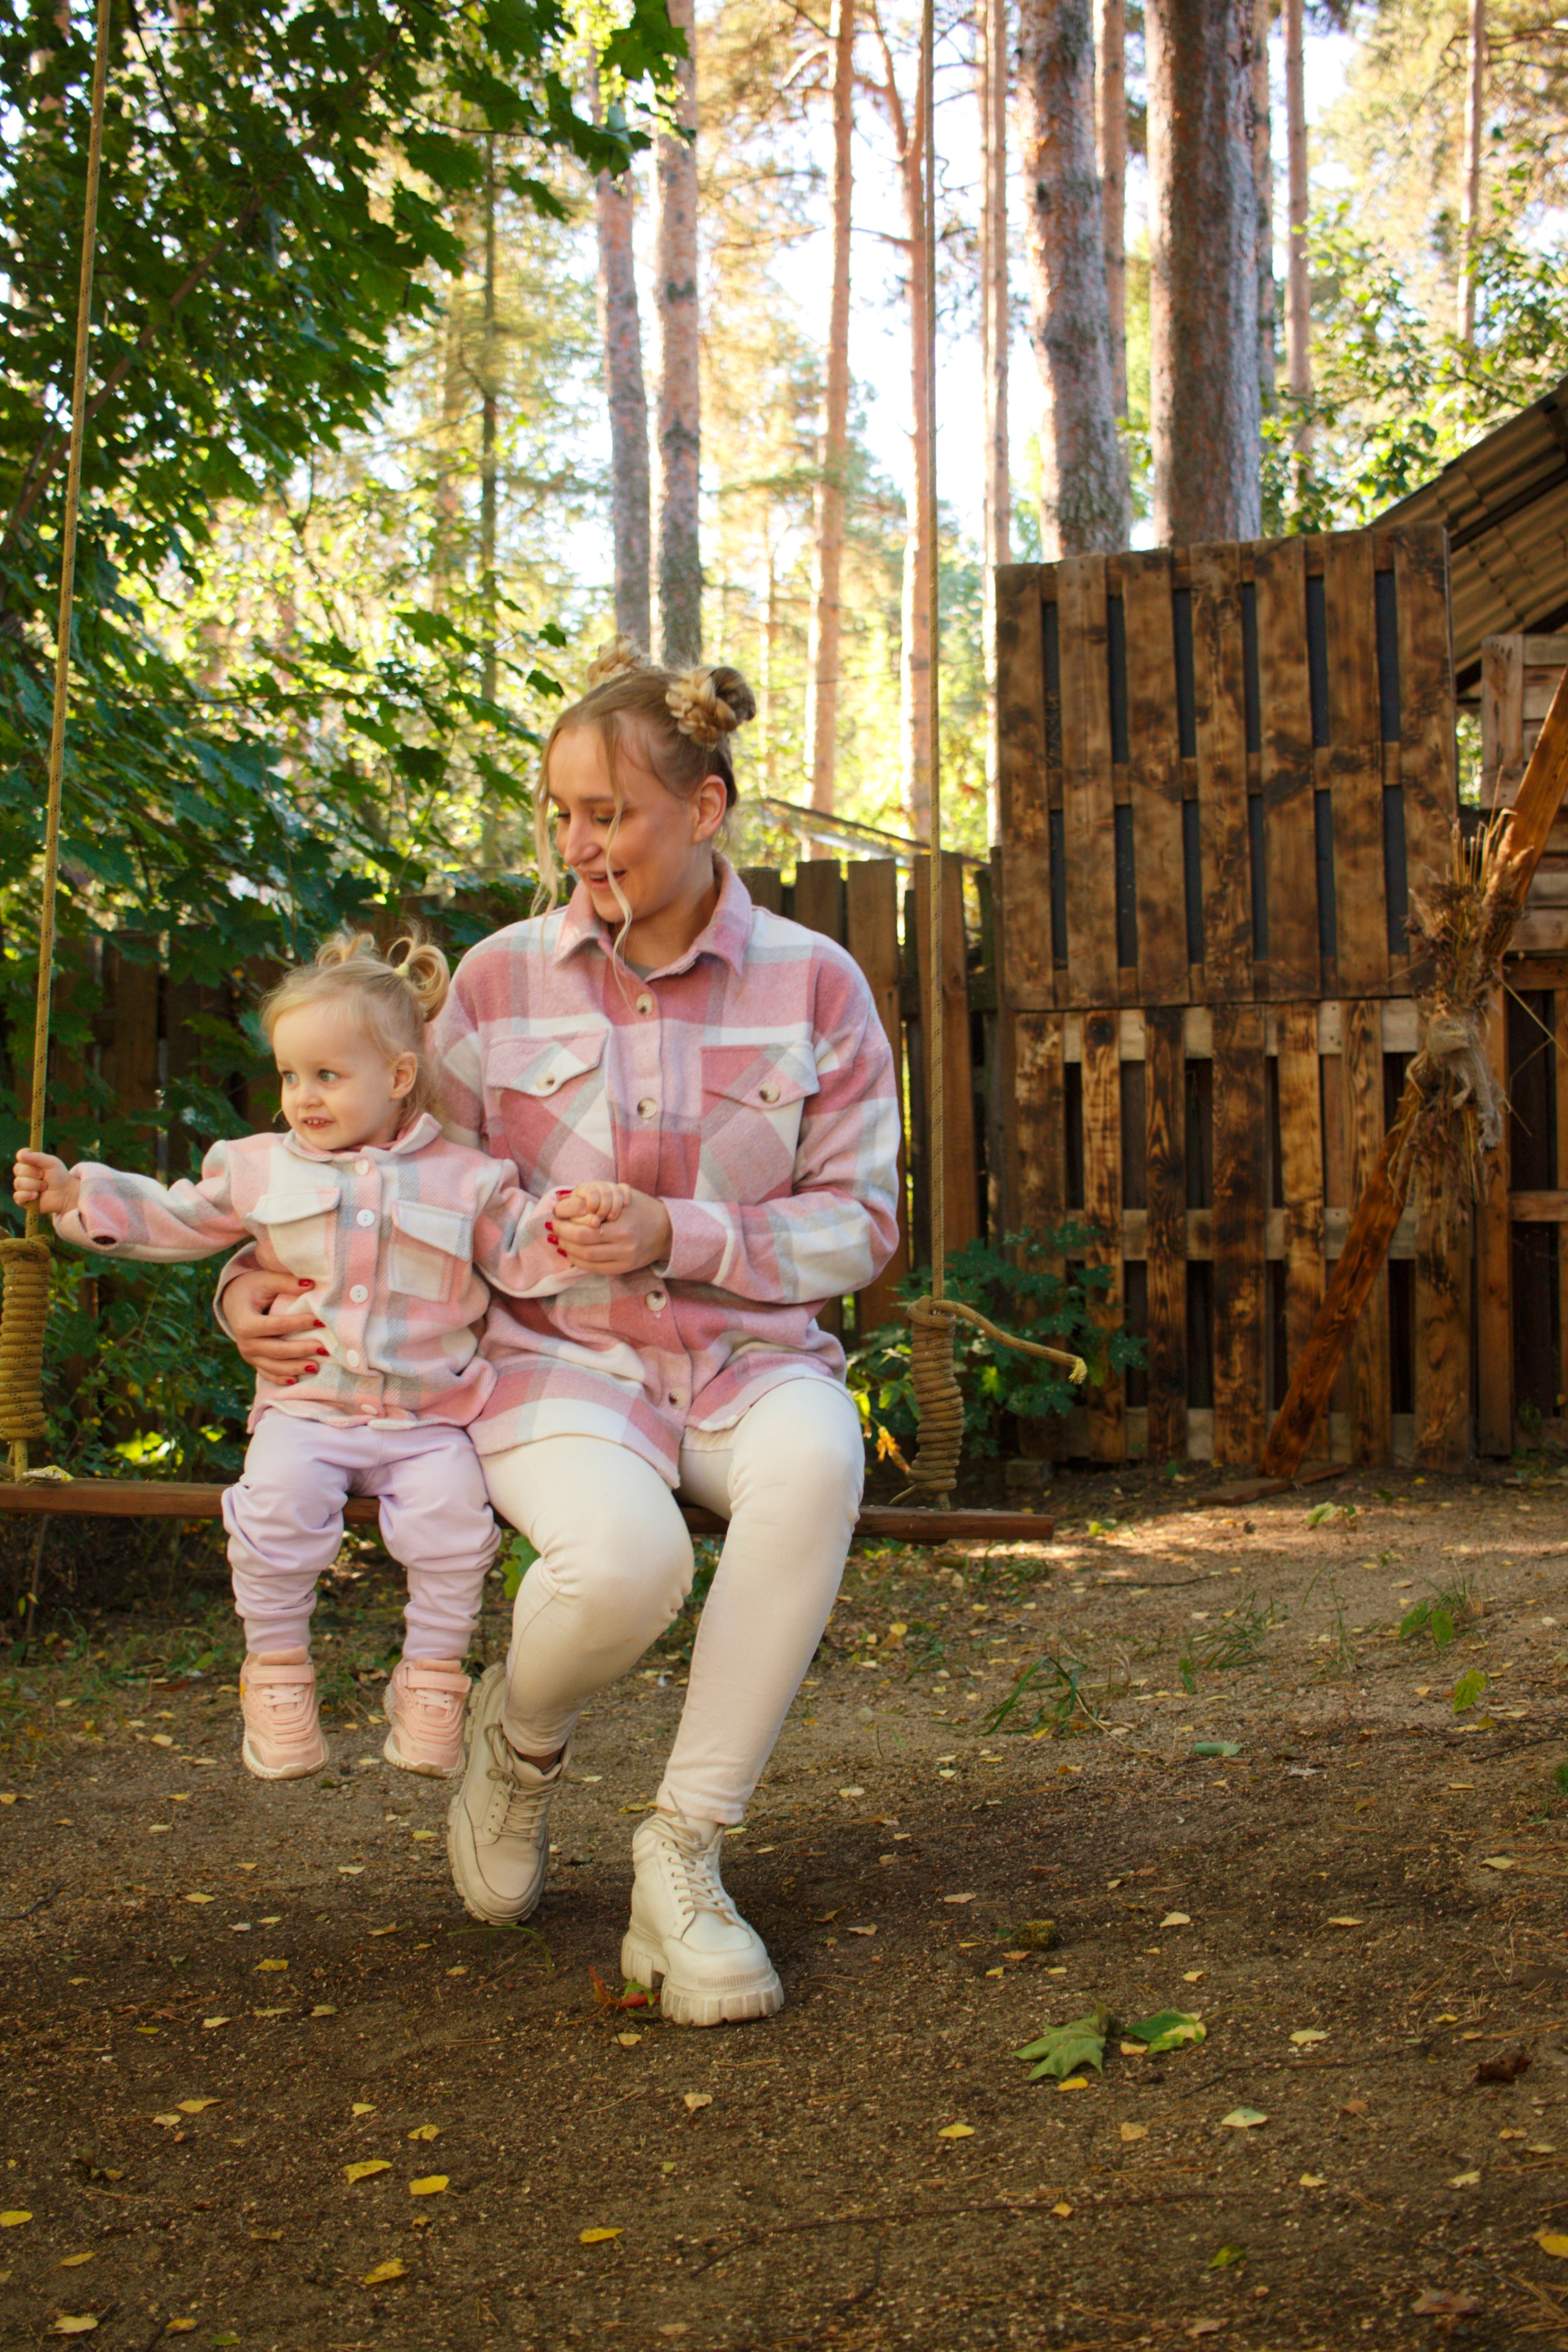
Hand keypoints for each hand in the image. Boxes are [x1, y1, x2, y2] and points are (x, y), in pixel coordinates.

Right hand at [13, 1150, 76, 1216]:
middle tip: (44, 1176)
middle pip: (18, 1169)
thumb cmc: (59, 1176)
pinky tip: (36, 1196)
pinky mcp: (22, 1199)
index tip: (37, 1162)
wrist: (66, 1194)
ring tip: (45, 1187)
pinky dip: (28, 1195)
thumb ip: (38, 1157)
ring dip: (34, 1185)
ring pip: (18, 1183)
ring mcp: (22, 1186)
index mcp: (29, 1162)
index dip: (26, 1158)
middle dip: (34, 1173)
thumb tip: (22, 1155)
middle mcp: (23, 1173)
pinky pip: (18, 1196)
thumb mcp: (52, 1163)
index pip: (20, 1155)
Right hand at [224, 1266, 330, 1384]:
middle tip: (325, 1349)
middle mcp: (245, 1343)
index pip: (278, 1326)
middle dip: (302, 1350)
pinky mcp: (253, 1361)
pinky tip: (297, 1380)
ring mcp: (248, 1355)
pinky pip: (267, 1374)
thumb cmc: (252, 1288)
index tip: (321, 1321)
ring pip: (273, 1367)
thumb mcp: (265, 1279)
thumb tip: (310, 1284)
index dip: (300, 1324)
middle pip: (277, 1350)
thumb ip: (286, 1282)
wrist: (232, 1301)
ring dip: (295, 1368)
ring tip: (316, 1367)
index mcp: (246, 1323)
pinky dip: (282, 1378)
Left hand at [548, 1186, 671, 1275]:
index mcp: (622, 1225)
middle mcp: (624, 1244)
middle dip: (563, 1237)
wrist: (668, 1230)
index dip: (565, 1225)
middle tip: (553, 1229)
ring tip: (559, 1241)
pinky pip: (596, 1268)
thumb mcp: (623, 1196)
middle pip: (583, 1245)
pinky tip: (571, 1254)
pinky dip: (579, 1262)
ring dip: (568, 1250)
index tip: (555, 1217)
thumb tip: (563, 1197)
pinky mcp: (624, 1268)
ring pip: (587, 1259)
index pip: (585, 1229)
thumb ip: (596, 1196)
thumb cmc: (643, 1209)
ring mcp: (624, 1258)